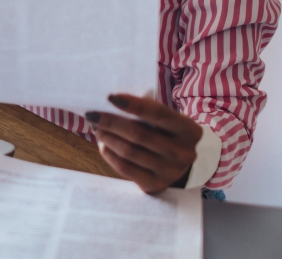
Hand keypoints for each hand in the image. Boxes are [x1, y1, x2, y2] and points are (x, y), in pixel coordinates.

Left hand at [85, 94, 202, 193]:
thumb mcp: (168, 122)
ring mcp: (169, 172)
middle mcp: (183, 153)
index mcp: (189, 131)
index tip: (110, 97)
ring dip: (107, 137)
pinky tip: (103, 145)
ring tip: (96, 128)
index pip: (158, 114)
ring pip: (129, 152)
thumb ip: (148, 114)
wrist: (182, 167)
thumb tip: (112, 104)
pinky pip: (125, 168)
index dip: (133, 105)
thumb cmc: (168, 135)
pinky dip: (110, 154)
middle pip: (139, 135)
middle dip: (111, 123)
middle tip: (92, 114)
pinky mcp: (155, 185)